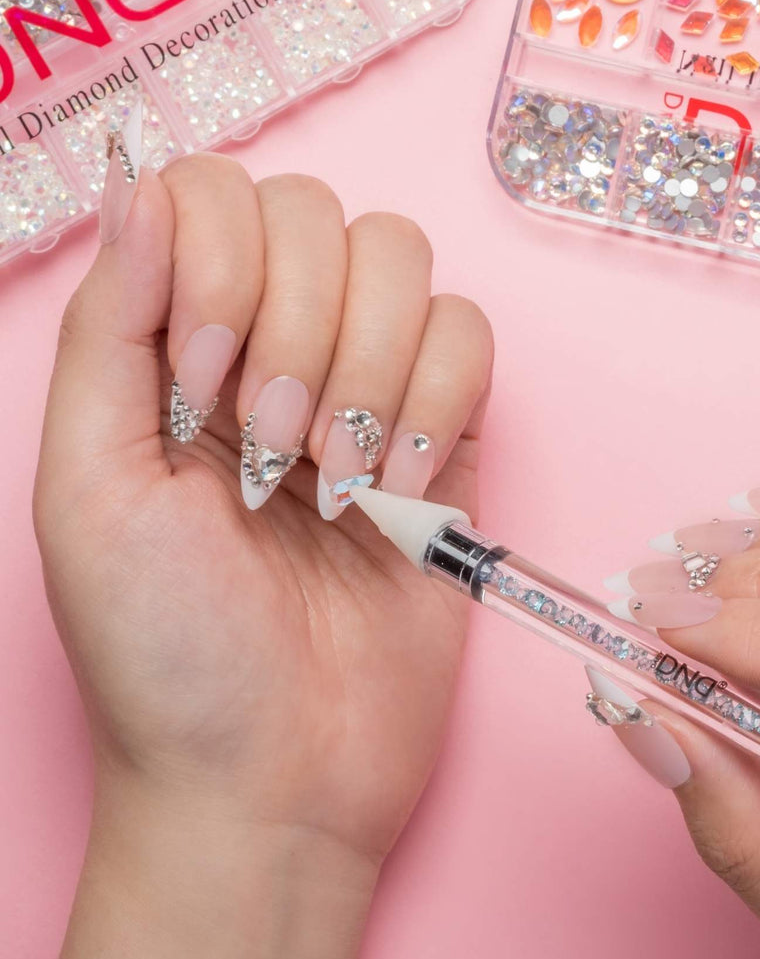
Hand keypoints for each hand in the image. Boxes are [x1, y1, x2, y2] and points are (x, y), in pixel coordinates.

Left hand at [34, 153, 491, 958]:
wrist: (278, 779)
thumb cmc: (165, 653)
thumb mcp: (89, 491)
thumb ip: (110, 327)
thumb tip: (144, 180)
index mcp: (174, 348)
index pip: (218, 195)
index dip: (218, 267)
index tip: (199, 388)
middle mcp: (274, 346)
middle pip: (319, 213)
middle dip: (297, 331)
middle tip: (268, 449)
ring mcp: (371, 386)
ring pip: (405, 262)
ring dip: (369, 370)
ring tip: (334, 478)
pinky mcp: (450, 436)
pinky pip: (472, 340)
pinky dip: (439, 405)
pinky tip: (402, 489)